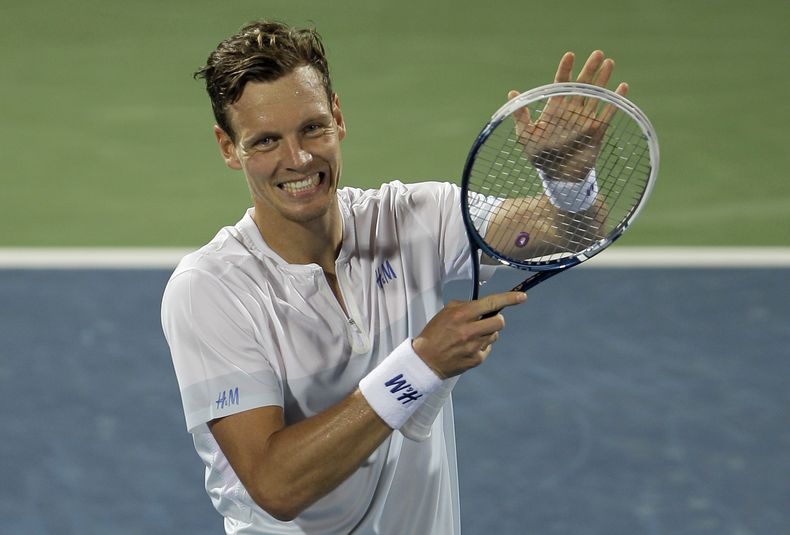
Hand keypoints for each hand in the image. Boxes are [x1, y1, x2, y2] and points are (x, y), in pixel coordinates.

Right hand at [412, 291, 526, 377]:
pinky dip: (481, 346)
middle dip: (496, 320)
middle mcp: (470, 330)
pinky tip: (468, 347)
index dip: (509, 298)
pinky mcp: (476, 359)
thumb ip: (466, 306)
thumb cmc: (435, 333)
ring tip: (471, 336)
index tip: (522, 296)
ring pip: (494, 335)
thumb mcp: (446, 312)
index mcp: (462, 314)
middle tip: (485, 321)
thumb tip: (485, 307)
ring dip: (487, 333)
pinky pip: (488, 348)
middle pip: (499, 322)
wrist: (425, 360)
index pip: (491, 303)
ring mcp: (474, 346)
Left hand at [508, 50, 628, 180]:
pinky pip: (608, 112)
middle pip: (582, 84)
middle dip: (589, 69)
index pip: (561, 83)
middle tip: (598, 53)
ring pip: (596, 94)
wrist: (557, 176)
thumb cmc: (539, 156)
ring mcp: (585, 119)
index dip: (565, 69)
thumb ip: (521, 115)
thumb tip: (512, 92)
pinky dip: (615, 100)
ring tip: (609, 62)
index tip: (570, 55)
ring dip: (603, 79)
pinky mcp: (596, 130)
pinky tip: (622, 87)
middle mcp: (572, 110)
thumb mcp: (525, 135)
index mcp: (555, 108)